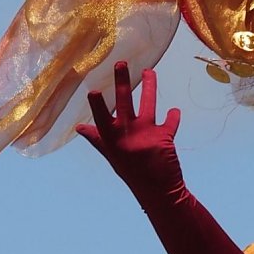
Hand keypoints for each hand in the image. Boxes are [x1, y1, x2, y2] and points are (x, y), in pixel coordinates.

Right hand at [76, 61, 184, 202]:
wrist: (159, 191)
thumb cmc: (132, 172)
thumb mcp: (111, 156)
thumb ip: (98, 139)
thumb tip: (79, 127)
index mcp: (112, 139)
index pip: (102, 119)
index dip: (98, 105)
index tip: (93, 90)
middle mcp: (128, 134)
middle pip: (124, 103)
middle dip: (122, 81)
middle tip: (121, 63)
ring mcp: (146, 134)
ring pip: (149, 103)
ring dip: (150, 86)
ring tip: (150, 71)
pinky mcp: (164, 137)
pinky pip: (170, 121)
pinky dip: (173, 116)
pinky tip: (175, 111)